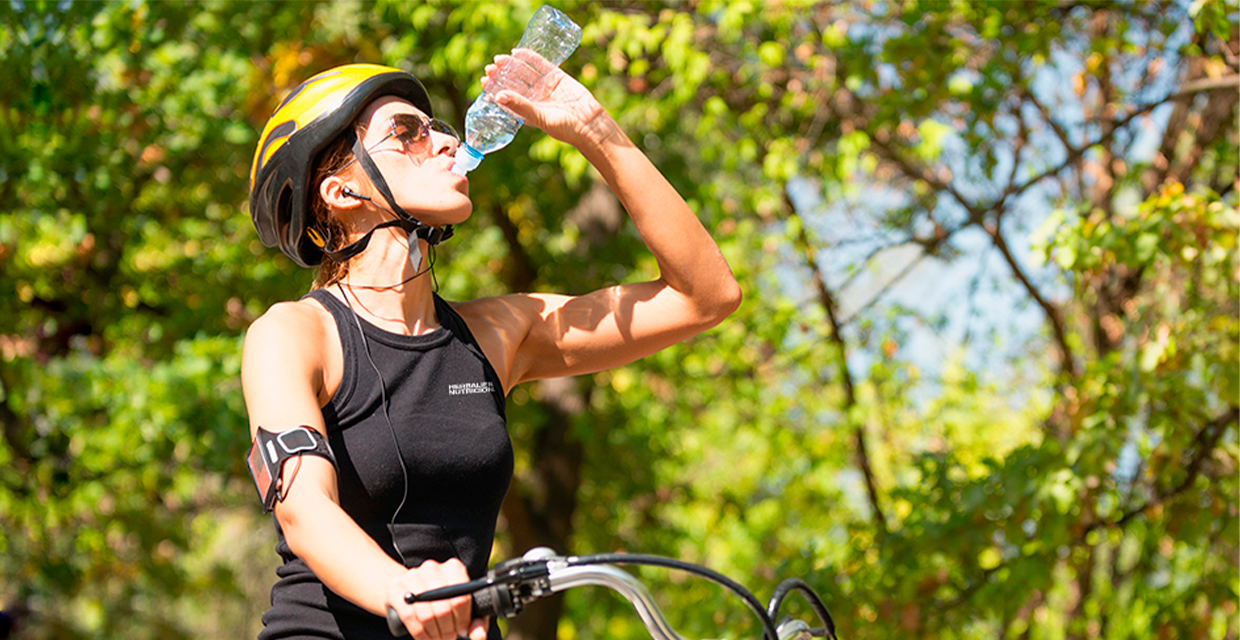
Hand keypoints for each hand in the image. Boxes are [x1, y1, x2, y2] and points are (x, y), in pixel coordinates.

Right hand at [387, 558, 487, 639]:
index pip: (461, 598)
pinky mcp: (395, 587)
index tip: (462, 630)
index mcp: (454, 568)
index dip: (462, 620)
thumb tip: (478, 635)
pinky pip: (408, 616)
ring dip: (434, 633)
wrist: (413, 592)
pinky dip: (418, 632)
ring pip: (426, 614)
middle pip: (443, 607)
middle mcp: (432, 568)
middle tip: (449, 637)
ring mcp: (412, 576)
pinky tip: (424, 638)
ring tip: (438, 638)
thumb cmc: (445, 602)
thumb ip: (476, 623)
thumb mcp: (464, 610)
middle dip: (448, 630)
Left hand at [482, 49, 614, 149]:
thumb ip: (520, 105)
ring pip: (524, 72)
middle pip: (513, 83)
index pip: (506, 97)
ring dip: (511, 65)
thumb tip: (498, 96)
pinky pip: (540, 64)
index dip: (494, 88)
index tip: (484, 81)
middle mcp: (534, 98)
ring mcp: (545, 86)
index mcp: (527, 111)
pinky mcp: (557, 77)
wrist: (590, 124)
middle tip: (490, 68)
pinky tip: (517, 52)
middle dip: (501, 75)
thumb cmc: (564, 127)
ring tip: (499, 60)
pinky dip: (529, 57)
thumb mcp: (539, 117)